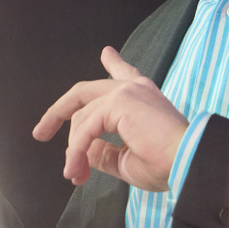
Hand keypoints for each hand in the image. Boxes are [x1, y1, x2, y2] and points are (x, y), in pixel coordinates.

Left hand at [33, 47, 187, 190]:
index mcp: (142, 99)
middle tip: (40, 132)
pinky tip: (76, 169)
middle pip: (83, 92)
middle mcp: (134, 88)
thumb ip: (104, 152)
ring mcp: (125, 91)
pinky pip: (85, 129)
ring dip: (72, 150)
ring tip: (74, 174)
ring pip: (80, 119)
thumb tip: (83, 151)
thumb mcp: (127, 160)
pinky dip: (76, 151)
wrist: (188, 163)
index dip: (113, 63)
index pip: (123, 74)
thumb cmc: (168, 165)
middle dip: (58, 112)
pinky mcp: (120, 101)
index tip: (106, 53)